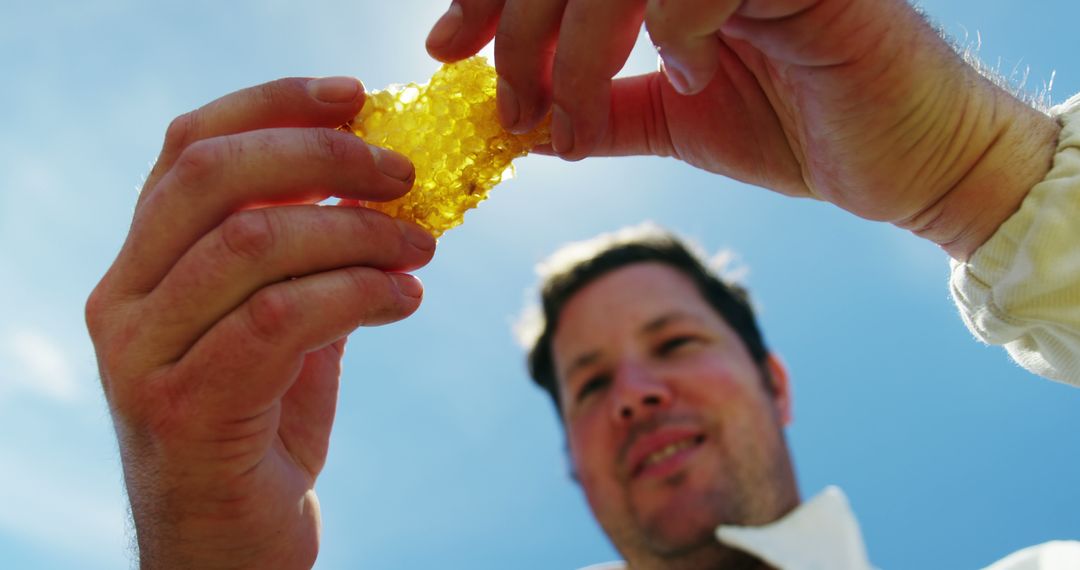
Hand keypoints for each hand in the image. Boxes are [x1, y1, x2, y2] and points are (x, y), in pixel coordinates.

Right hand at [85, 77, 435, 567]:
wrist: (226, 550)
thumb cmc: (258, 432)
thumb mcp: (280, 328)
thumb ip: (305, 259)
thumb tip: (376, 186)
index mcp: (140, 264)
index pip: (190, 148)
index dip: (274, 106)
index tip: (356, 96)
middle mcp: (122, 300)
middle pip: (216, 178)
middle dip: (326, 158)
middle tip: (405, 175)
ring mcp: (143, 354)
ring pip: (255, 244)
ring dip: (359, 233)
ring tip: (419, 248)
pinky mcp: (185, 408)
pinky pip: (282, 319)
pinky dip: (359, 294)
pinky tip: (405, 300)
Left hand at [426, 0, 1058, 257]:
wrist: (906, 167)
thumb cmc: (800, 130)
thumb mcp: (676, 121)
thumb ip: (603, 110)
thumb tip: (521, 124)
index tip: (442, 48)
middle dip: (517, 27)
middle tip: (508, 107)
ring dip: (574, 43)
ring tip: (569, 116)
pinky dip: (675, 27)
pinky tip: (691, 75)